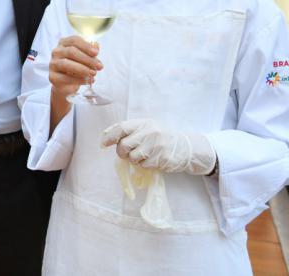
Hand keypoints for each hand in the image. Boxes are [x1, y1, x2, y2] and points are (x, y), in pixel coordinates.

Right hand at [49, 35, 102, 97]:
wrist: (67, 84)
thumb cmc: (77, 67)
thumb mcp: (86, 59)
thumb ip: (91, 52)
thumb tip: (96, 45)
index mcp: (64, 43)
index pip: (74, 40)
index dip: (86, 46)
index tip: (96, 53)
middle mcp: (56, 51)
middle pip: (71, 51)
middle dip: (87, 59)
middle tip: (99, 66)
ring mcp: (53, 64)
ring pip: (66, 64)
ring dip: (82, 69)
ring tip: (94, 73)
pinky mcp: (52, 77)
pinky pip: (65, 78)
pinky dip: (78, 80)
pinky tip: (88, 81)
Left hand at [101, 119, 215, 174]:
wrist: (185, 147)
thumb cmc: (160, 137)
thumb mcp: (146, 127)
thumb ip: (128, 129)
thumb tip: (105, 135)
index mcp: (144, 123)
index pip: (121, 128)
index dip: (110, 137)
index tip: (103, 144)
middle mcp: (150, 132)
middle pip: (124, 145)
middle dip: (122, 152)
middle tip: (127, 153)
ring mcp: (157, 146)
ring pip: (132, 157)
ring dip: (134, 159)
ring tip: (143, 155)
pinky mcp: (162, 159)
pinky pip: (143, 166)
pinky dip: (144, 165)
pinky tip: (152, 160)